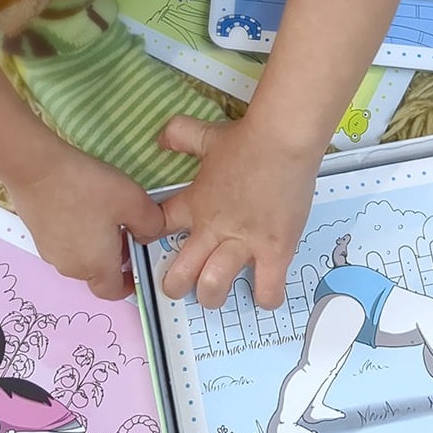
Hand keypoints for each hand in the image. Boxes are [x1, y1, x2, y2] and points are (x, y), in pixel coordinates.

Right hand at [6, 140, 166, 300]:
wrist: (36, 169)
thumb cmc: (85, 187)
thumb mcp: (133, 200)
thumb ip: (151, 223)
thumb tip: (150, 235)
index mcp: (97, 266)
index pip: (114, 292)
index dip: (129, 282)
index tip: (136, 263)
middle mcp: (71, 267)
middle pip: (97, 273)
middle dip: (114, 257)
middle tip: (123, 228)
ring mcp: (50, 253)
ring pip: (80, 257)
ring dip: (94, 244)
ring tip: (101, 212)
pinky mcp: (37, 236)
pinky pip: (64, 243)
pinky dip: (76, 233)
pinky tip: (79, 205)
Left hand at [155, 115, 319, 310]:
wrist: (283, 139)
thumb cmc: (247, 138)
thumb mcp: (206, 135)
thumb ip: (180, 136)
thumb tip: (160, 139)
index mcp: (195, 204)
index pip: (158, 228)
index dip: (149, 238)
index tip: (154, 242)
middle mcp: (213, 229)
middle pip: (180, 273)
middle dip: (175, 286)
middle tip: (182, 284)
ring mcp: (244, 243)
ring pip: (214, 287)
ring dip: (213, 296)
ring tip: (219, 291)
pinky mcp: (275, 251)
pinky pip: (267, 289)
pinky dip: (264, 298)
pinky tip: (264, 293)